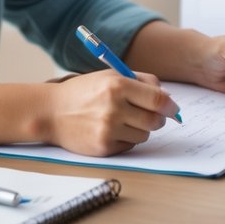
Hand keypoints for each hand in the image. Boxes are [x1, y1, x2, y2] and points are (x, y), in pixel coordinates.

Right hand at [46, 69, 179, 156]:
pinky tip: (112, 130)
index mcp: (118, 85)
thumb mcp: (111, 76)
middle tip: (151, 115)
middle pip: (155, 120)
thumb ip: (141, 81)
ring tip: (124, 120)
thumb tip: (168, 97)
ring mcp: (108, 130)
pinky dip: (127, 138)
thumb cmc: (85, 91)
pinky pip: (130, 145)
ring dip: (141, 129)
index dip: (170, 106)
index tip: (173, 108)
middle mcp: (114, 108)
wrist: (52, 112)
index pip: (158, 99)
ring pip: (145, 135)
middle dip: (158, 119)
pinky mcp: (103, 147)